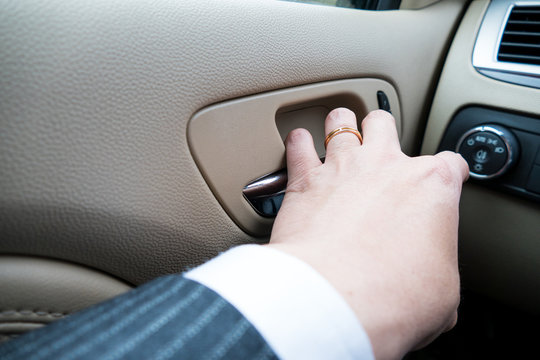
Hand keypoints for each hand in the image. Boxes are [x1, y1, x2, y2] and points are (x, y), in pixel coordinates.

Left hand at [267, 108, 468, 359]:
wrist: (337, 297)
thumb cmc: (393, 295)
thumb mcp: (443, 291)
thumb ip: (438, 268)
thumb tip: (431, 279)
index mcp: (430, 186)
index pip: (450, 163)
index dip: (450, 171)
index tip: (446, 178)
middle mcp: (385, 166)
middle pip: (386, 124)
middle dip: (382, 130)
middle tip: (378, 143)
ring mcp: (342, 167)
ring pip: (341, 120)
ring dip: (339, 124)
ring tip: (336, 130)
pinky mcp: (304, 179)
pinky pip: (298, 144)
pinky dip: (297, 143)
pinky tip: (298, 145)